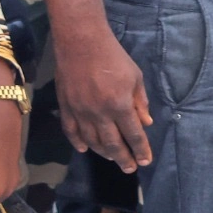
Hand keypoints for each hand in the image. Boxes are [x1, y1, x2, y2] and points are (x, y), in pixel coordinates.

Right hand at [54, 25, 152, 172]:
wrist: (81, 43)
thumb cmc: (114, 58)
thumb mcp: (136, 78)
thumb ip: (140, 103)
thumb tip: (146, 124)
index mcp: (120, 105)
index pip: (133, 134)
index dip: (140, 150)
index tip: (145, 161)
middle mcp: (99, 113)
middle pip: (113, 144)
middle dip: (124, 158)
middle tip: (131, 168)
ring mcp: (80, 112)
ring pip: (92, 141)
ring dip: (104, 153)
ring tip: (114, 159)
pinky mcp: (66, 107)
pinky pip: (71, 131)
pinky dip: (78, 142)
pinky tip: (86, 149)